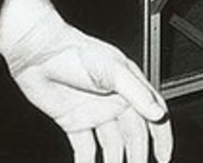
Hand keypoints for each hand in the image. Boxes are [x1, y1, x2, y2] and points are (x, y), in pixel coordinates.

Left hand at [0, 0, 172, 162]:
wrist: (39, 54)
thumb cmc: (76, 51)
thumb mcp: (113, 70)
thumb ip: (137, 92)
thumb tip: (158, 113)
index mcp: (128, 84)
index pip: (152, 112)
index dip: (161, 136)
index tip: (164, 158)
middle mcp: (114, 99)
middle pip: (132, 134)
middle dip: (137, 155)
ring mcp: (94, 111)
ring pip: (111, 145)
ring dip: (114, 162)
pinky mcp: (74, 121)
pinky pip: (85, 149)